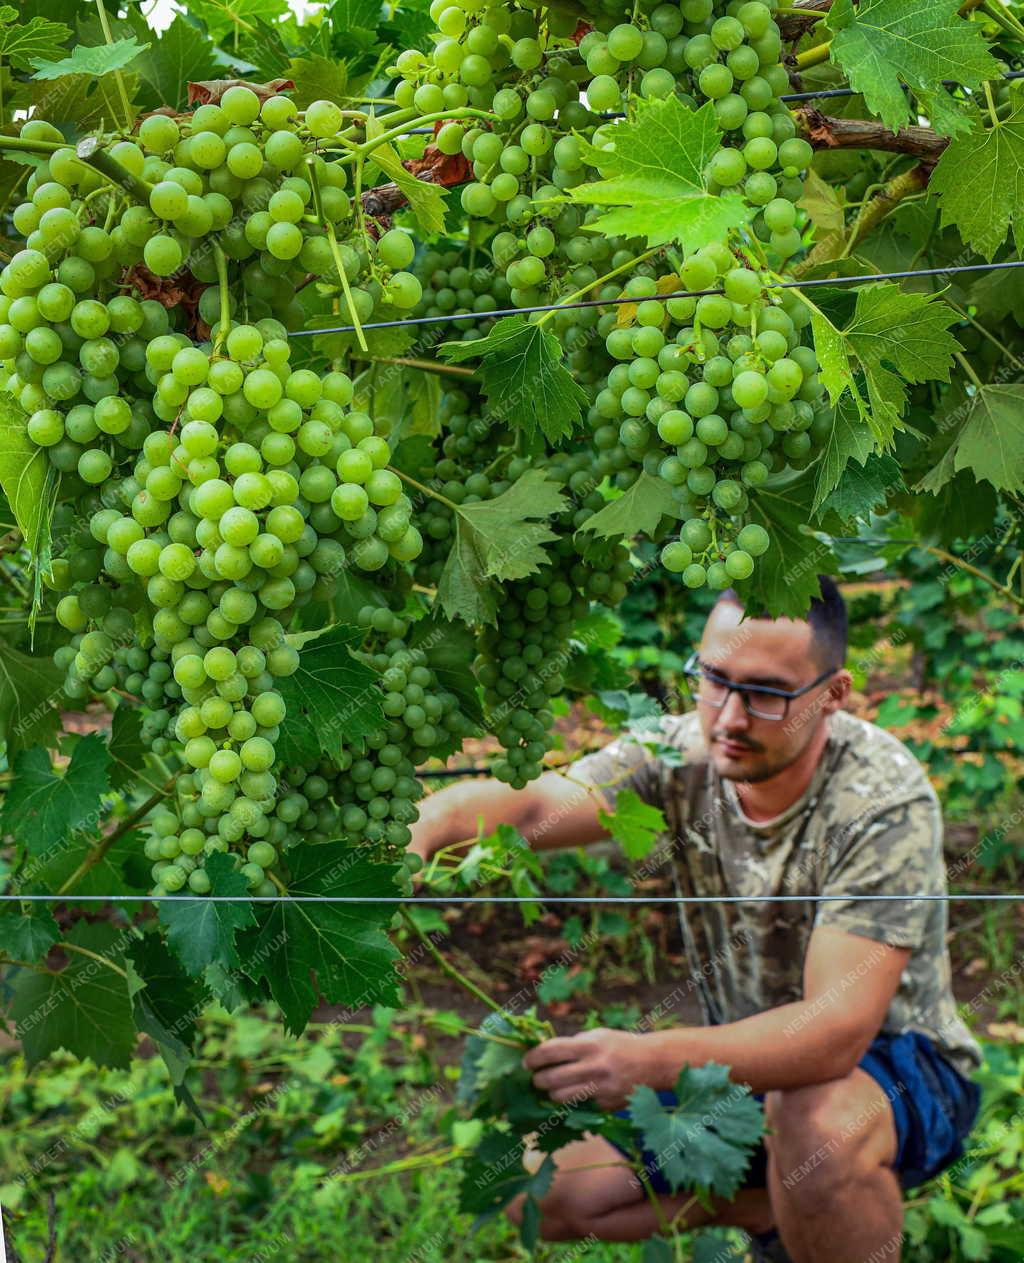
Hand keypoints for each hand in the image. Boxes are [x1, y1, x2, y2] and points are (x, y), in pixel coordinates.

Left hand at [523, 1028, 651, 1110]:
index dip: (533, 1058)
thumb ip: (573, 1044)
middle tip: (536, 1078)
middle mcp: (594, 1068)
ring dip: (552, 1093)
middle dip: (538, 1079)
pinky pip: (580, 1106)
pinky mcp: (606, 1106)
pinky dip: (575, 1102)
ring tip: (552, 1088)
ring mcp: (600, 1089)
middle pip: (551, 1079)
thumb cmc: (621, 1046)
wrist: (654, 1063)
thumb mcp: (598, 1036)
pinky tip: (577, 1094)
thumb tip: (544, 1053)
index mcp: (590, 1045)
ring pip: (561, 1097)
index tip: (526, 1062)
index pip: (551, 1052)